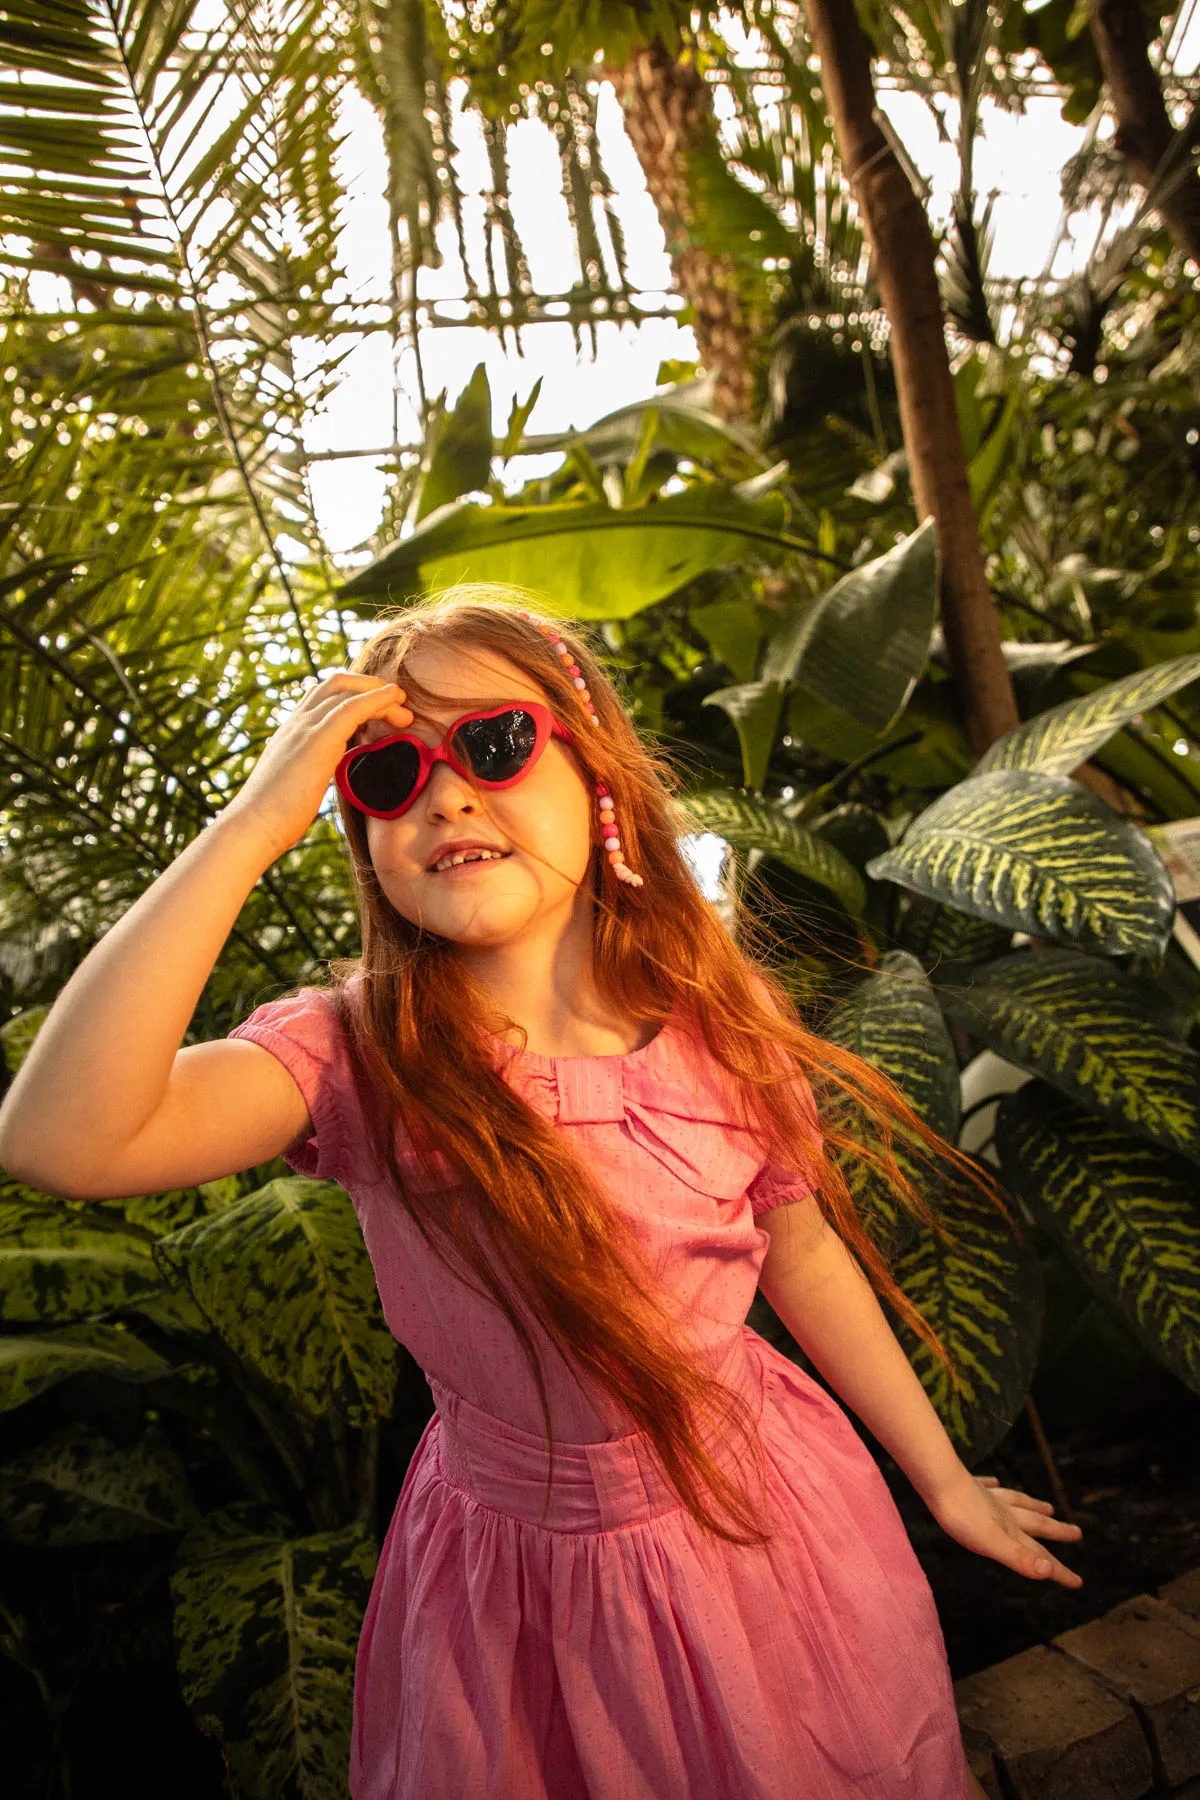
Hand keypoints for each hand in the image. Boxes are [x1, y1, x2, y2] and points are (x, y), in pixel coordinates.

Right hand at [223, 673, 413, 857]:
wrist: (254, 826)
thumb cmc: (276, 817)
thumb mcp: (296, 785)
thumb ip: (310, 771)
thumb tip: (319, 780)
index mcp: (292, 732)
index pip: (323, 697)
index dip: (354, 696)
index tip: (379, 713)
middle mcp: (297, 723)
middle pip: (337, 683)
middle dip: (370, 687)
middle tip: (397, 707)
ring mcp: (304, 727)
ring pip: (346, 690)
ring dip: (380, 694)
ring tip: (404, 712)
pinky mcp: (317, 740)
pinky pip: (352, 707)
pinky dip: (377, 698)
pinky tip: (395, 698)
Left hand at [928, 1470, 1084, 1588]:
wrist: (938, 1480)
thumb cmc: (961, 1516)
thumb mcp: (991, 1543)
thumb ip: (1018, 1557)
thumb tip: (1048, 1570)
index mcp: (1010, 1529)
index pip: (1039, 1555)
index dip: (1058, 1570)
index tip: (1078, 1583)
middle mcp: (1003, 1512)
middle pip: (1035, 1522)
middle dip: (1057, 1531)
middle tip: (1077, 1532)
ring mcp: (986, 1497)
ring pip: (1016, 1502)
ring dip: (1033, 1506)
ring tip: (1047, 1507)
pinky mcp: (968, 1486)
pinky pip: (986, 1485)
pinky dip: (994, 1485)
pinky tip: (995, 1482)